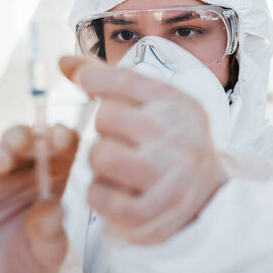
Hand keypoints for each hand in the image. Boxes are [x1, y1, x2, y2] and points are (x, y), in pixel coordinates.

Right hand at [0, 124, 78, 272]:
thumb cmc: (28, 259)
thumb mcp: (48, 251)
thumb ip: (50, 229)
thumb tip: (52, 208)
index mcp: (53, 176)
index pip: (62, 146)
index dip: (62, 136)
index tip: (61, 137)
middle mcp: (22, 170)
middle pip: (25, 140)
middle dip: (24, 136)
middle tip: (25, 143)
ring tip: (1, 164)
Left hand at [59, 55, 227, 244]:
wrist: (208, 193)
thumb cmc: (171, 142)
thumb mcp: (157, 105)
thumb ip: (112, 82)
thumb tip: (64, 61)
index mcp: (180, 106)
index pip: (127, 81)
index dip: (95, 76)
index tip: (85, 80)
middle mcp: (180, 136)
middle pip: (106, 117)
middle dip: (104, 128)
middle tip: (120, 138)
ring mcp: (169, 176)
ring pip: (100, 156)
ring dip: (98, 161)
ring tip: (116, 165)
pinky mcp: (155, 211)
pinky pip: (101, 195)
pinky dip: (98, 193)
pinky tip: (115, 189)